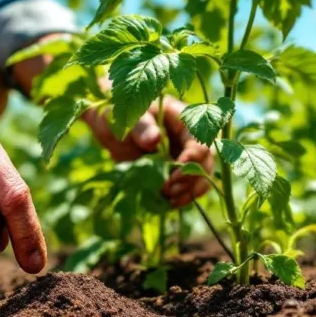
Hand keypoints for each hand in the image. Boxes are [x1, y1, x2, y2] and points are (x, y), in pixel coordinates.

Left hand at [82, 98, 214, 207]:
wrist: (109, 127)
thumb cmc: (119, 114)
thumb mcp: (127, 117)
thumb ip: (141, 127)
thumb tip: (155, 140)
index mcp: (183, 119)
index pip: (199, 138)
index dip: (192, 155)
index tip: (176, 168)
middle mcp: (188, 140)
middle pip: (206, 161)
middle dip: (191, 177)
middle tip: (168, 188)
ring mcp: (183, 158)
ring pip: (201, 178)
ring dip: (189, 191)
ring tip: (169, 198)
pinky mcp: (174, 173)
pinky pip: (187, 188)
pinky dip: (181, 198)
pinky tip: (167, 202)